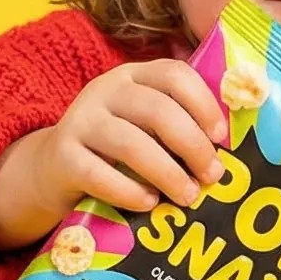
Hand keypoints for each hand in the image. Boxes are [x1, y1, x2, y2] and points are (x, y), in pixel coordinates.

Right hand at [0, 59, 228, 251]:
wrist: (52, 170)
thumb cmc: (114, 151)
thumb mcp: (143, 127)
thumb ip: (176, 126)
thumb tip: (228, 150)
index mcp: (132, 77)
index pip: (174, 74)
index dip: (203, 104)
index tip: (221, 137)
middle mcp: (105, 91)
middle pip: (158, 110)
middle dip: (193, 145)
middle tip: (213, 176)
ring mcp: (80, 122)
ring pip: (131, 144)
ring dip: (168, 173)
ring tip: (188, 197)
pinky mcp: (62, 157)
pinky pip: (99, 174)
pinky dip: (129, 191)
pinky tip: (149, 204)